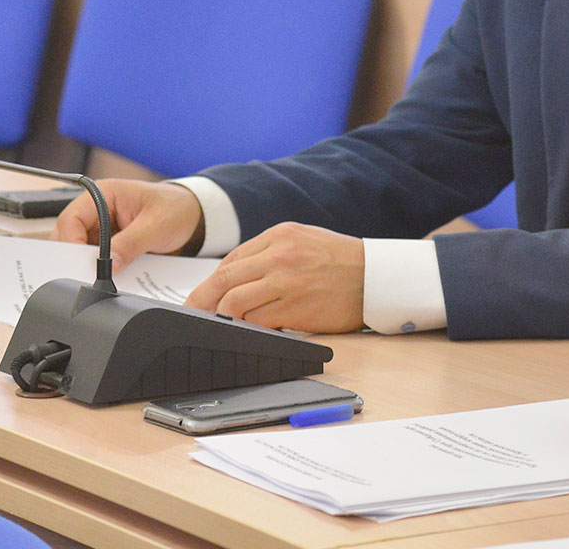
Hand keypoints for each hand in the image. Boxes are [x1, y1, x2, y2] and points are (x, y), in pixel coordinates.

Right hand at [51, 179, 201, 270]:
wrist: (195, 217)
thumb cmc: (177, 209)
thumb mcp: (157, 225)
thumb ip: (131, 243)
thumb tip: (108, 265)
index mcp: (105, 194)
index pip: (72, 217)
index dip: (70, 241)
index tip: (79, 263)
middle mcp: (98, 210)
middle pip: (69, 235)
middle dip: (74, 256)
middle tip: (84, 276)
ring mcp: (102, 227)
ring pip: (79, 249)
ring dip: (86, 264)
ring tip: (95, 280)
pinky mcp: (109, 243)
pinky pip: (95, 257)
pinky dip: (98, 269)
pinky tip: (105, 280)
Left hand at [183, 223, 364, 332]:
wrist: (378, 277)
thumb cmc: (342, 262)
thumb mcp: (305, 241)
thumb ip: (271, 253)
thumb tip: (235, 279)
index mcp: (280, 235)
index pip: (231, 259)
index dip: (210, 282)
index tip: (200, 297)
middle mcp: (280, 255)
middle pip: (224, 279)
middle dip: (201, 300)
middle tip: (191, 315)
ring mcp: (286, 281)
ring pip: (234, 302)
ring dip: (222, 317)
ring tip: (218, 326)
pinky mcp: (294, 307)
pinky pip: (256, 321)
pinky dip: (245, 328)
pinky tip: (246, 332)